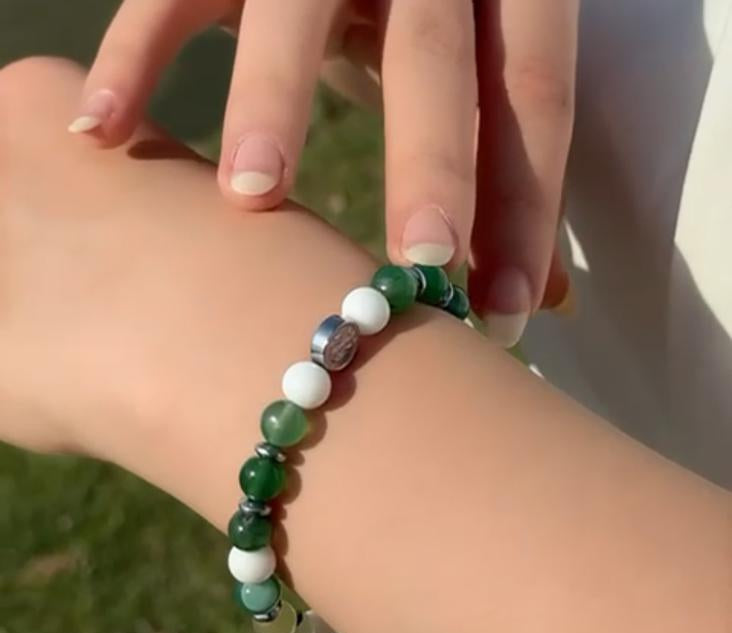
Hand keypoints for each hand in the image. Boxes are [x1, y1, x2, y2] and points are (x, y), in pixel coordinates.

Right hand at [72, 0, 577, 346]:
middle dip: (430, 166)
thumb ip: (510, 173)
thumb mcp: (479, 77)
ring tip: (252, 201)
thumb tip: (553, 301)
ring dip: (272, 102)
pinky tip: (103, 134)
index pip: (534, 97)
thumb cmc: (430, 26)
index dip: (527, 208)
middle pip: (434, 59)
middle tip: (422, 266)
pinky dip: (132, 56)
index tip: (507, 317)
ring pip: (295, 10)